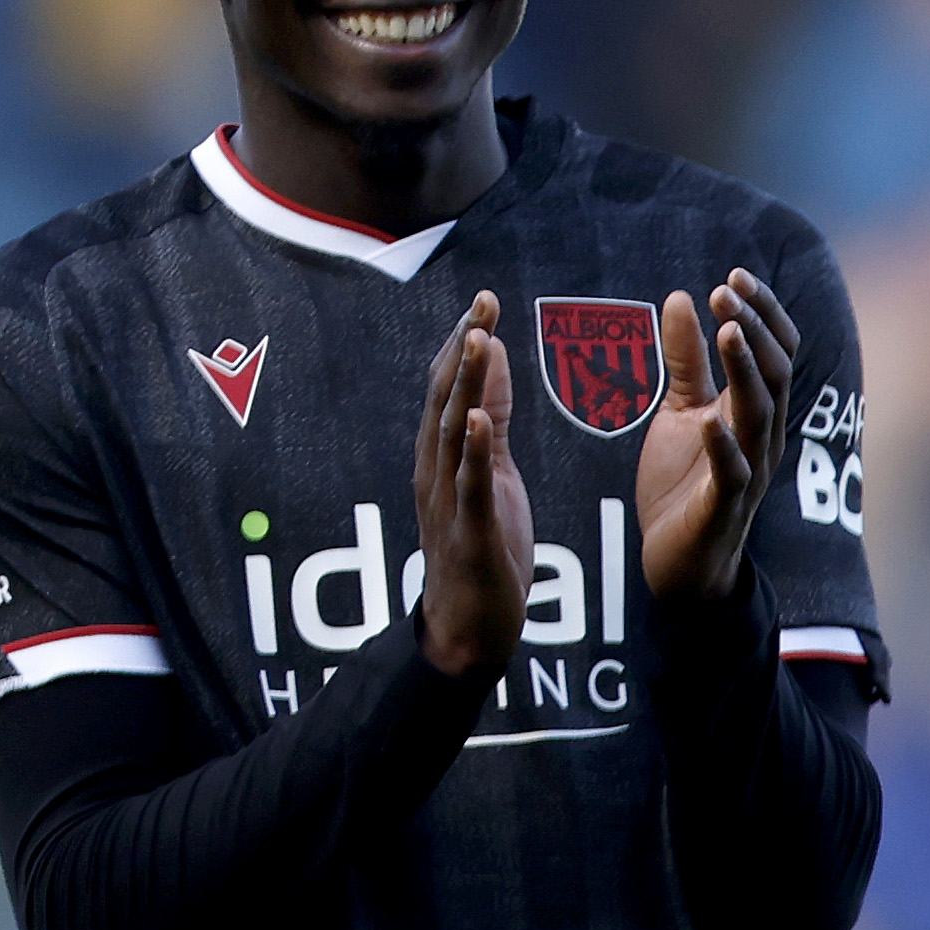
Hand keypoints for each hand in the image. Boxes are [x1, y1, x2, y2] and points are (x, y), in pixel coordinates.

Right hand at [410, 293, 530, 679]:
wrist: (468, 627)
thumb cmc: (482, 547)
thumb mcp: (492, 472)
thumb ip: (492, 417)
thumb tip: (493, 357)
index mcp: (443, 457)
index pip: (450, 389)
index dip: (465, 344)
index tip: (484, 302)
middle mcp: (436, 471)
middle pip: (447, 399)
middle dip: (464, 350)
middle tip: (483, 303)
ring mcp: (449, 500)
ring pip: (453, 433)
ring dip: (465, 385)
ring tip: (479, 341)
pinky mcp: (469, 530)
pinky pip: (468, 485)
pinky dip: (472, 450)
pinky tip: (479, 420)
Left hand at [640, 271, 798, 604]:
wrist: (680, 561)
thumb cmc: (684, 484)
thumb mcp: (679, 411)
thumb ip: (685, 360)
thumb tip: (683, 297)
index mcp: (754, 411)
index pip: (776, 351)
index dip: (762, 312)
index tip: (734, 274)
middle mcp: (762, 436)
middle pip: (775, 372)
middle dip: (755, 327)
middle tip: (727, 290)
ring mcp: (748, 470)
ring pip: (759, 412)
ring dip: (745, 369)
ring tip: (728, 330)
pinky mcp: (724, 505)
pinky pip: (732, 472)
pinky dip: (724, 445)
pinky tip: (709, 419)